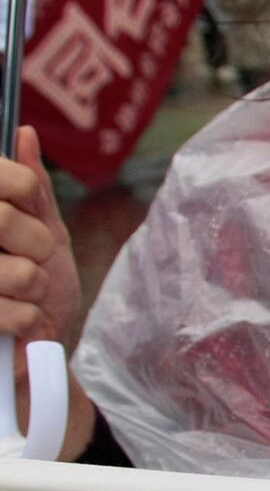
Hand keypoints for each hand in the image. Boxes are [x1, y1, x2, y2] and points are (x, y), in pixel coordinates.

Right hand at [0, 126, 82, 353]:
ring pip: (18, 270)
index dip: (24, 190)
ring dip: (33, 288)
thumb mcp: (45, 233)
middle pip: (3, 219)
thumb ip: (31, 188)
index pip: (3, 177)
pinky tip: (16, 324)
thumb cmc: (36, 290)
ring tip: (21, 296)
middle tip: (31, 259)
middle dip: (35, 244)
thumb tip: (24, 134)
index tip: (29, 207)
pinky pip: (13, 310)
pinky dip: (28, 321)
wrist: (31, 356)